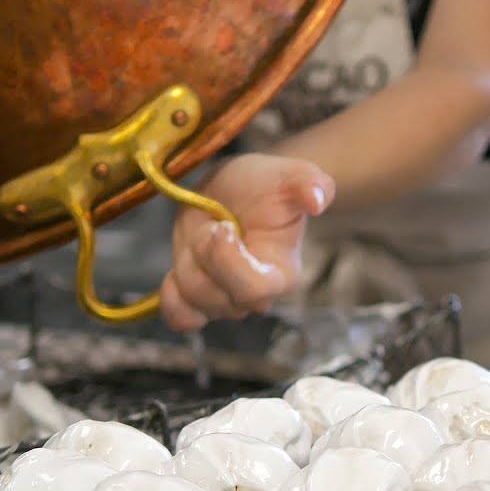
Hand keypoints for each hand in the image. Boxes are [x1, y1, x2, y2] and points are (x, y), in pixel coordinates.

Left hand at [161, 153, 333, 330]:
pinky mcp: (198, 299)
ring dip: (187, 261)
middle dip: (203, 254)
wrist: (239, 189)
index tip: (222, 226)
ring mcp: (224, 301)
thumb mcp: (289, 174)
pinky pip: (181, 316)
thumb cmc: (268, 185)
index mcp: (281, 275)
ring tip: (204, 233)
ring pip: (193, 301)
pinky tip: (179, 266)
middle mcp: (254, 298)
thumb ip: (309, 183)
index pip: (253, 290)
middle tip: (213, 222)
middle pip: (216, 298)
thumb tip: (317, 200)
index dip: (228, 261)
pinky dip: (172, 297)